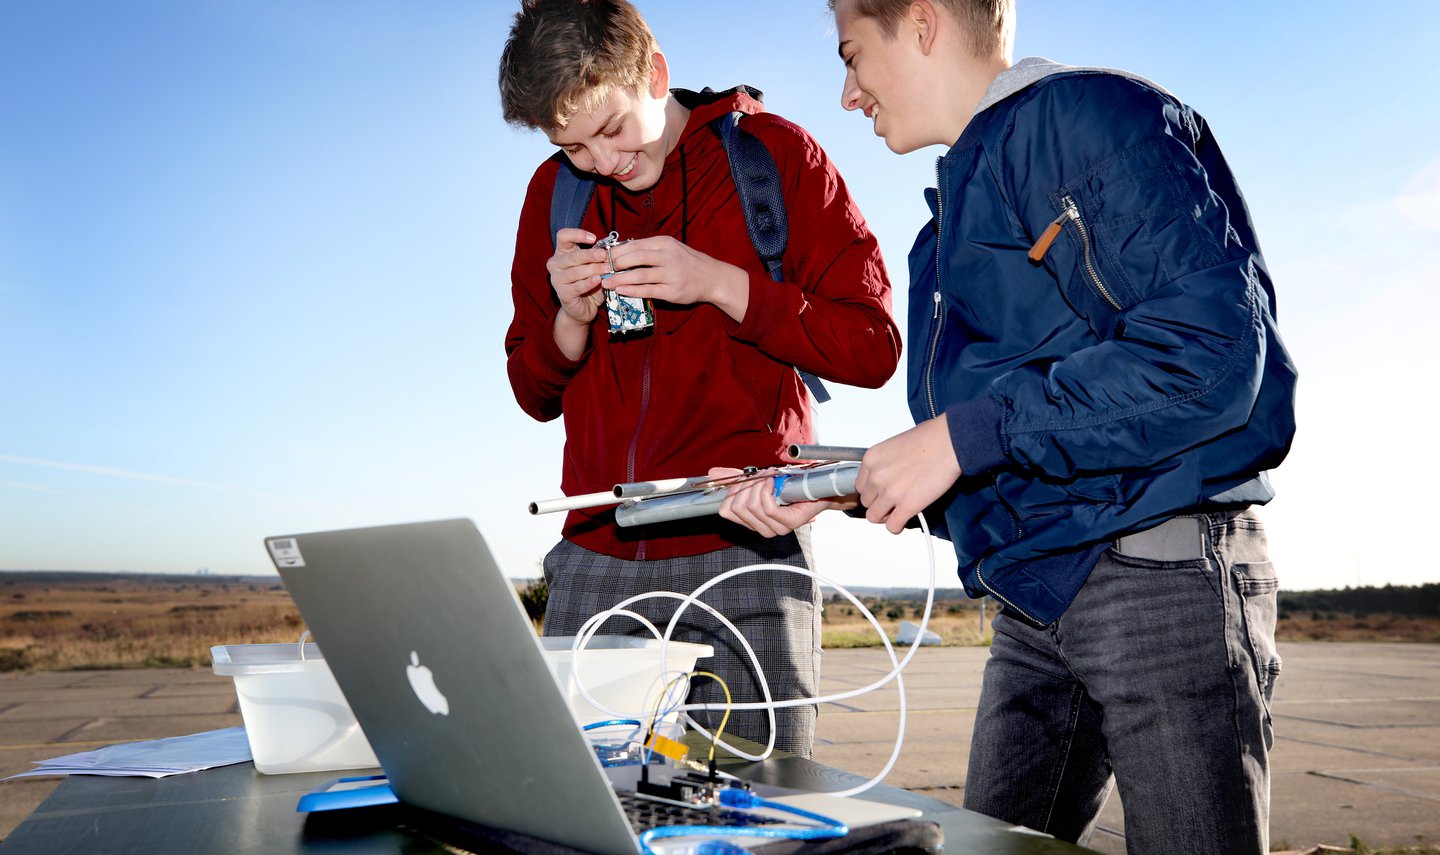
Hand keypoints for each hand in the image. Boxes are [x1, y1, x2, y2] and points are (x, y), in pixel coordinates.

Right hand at [546, 228, 609, 326]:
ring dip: (593, 269)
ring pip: (575, 272)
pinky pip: (577, 286)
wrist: (583, 307)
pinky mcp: (563, 293)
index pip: (563, 236)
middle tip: (604, 255)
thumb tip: (610, 249)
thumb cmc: (588, 282)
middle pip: (572, 256)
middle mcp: (556, 264)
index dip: (577, 234)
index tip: (593, 238)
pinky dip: (589, 283)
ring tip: (607, 269)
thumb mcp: (592, 266)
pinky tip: (598, 280)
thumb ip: (597, 257)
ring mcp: (557, 280)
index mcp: (562, 252)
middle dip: (589, 255)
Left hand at [605, 236, 750, 321]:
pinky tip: (621, 291)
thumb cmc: (688, 262)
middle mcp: (668, 256)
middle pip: (635, 257)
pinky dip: (632, 290)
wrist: (712, 278)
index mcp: (664, 243)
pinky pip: (648, 290)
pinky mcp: (672, 291)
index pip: (634, 244)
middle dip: (614, 263)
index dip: (615, 251)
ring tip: (605, 282)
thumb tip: (622, 250)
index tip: (602, 256)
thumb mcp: (671, 248)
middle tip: (600, 269)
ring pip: (639, 275)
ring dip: (619, 279)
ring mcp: (671, 274)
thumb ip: (650, 248)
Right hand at [714, 467, 854, 537]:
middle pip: (737, 507)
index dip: (732, 491)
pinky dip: (768, 490)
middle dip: (746, 485)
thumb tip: (712, 472)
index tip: (746, 478)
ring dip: (759, 485)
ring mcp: (775, 529)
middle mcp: (761, 529)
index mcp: (751, 521)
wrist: (817, 489)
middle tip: (761, 475)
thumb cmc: (788, 485)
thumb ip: (736, 478)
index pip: (726, 511)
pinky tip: (774, 482)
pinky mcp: (788, 523)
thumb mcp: (758, 480)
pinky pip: (767, 508)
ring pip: (752, 507)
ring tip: (771, 476)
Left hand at [856, 416, 961, 533]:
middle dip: (879, 503)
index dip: (873, 491)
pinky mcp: (907, 506)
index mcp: (871, 460)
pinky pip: (892, 527)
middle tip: (894, 501)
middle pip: (866, 502)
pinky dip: (897, 526)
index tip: (882, 492)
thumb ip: (886, 463)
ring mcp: (890, 493)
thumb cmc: (930, 438)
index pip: (860, 486)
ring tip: (899, 511)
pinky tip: (905, 519)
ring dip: (886, 516)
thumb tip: (888, 475)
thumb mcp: (895, 445)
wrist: (949, 442)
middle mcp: (876, 477)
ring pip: (874, 517)